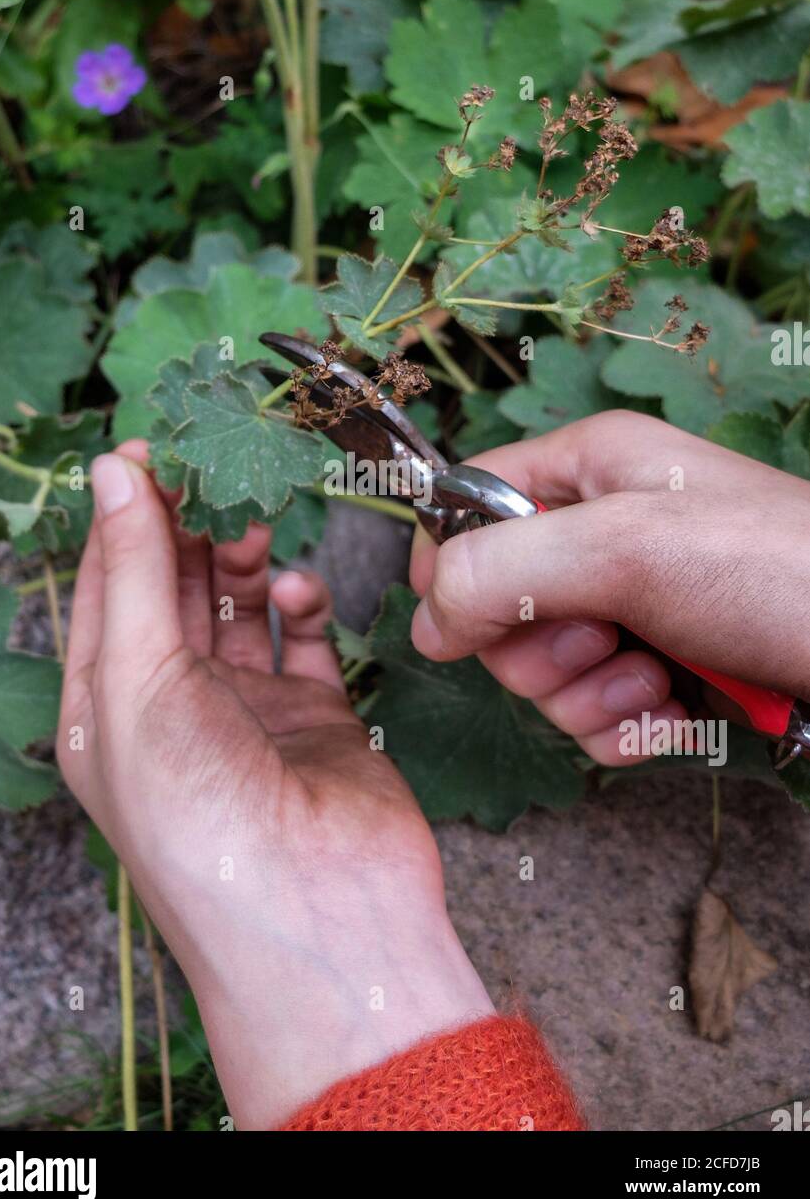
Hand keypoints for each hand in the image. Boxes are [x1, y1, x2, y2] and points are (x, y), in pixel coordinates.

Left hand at [57, 442, 491, 1129]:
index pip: (105, 586)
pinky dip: (301, 604)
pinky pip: (305, 638)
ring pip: (238, 605)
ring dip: (242, 557)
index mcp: (107, 709)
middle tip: (216, 468)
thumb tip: (114, 469)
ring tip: (252, 524)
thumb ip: (135, 569)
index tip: (151, 447)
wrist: (323, 917)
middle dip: (189, 527)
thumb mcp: (140, 683)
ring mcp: (248, 710)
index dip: (123, 514)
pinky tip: (295, 594)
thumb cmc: (204, 821)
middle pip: (173, 588)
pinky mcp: (317, 715)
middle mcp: (173, 707)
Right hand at [410, 410, 809, 765]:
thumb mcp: (627, 549)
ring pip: (544, 670)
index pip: (467, 506)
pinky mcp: (662, 667)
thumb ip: (503, 570)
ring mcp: (633, 603)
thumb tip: (424, 620)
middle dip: (540, 649)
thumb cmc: (776, 572)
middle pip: (496, 604)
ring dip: (588, 697)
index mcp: (588, 470)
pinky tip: (671, 718)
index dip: (453, 567)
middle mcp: (603, 532)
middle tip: (600, 645)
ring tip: (652, 685)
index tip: (467, 619)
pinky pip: (594, 713)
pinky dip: (624, 728)